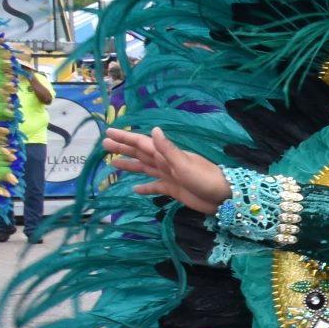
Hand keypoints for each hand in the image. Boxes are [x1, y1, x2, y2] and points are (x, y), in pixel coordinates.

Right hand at [105, 126, 230, 213]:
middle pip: (140, 154)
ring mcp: (170, 176)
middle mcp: (166, 163)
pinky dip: (145, 188)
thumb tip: (154, 130)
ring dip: (130, 165)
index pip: (142, 144)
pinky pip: (155, 187)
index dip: (125, 138)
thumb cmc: (206, 179)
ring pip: (145, 169)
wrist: (224, 197)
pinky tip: (134, 189)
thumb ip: (168, 149)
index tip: (108, 133)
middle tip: (104, 144)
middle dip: (123, 148)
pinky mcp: (174, 190)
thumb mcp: (184, 164)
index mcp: (167, 155)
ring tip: (112, 163)